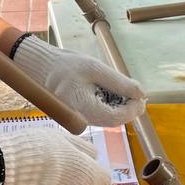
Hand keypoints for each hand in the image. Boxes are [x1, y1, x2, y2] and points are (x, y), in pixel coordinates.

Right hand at [11, 37, 145, 126]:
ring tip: (125, 90)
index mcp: (84, 108)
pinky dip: (110, 105)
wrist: (42, 66)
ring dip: (120, 106)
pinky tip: (111, 92)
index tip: (142, 96)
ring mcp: (79, 118)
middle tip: (138, 92)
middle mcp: (81, 118)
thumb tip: (141, 94)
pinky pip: (100, 114)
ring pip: (108, 118)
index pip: (117, 117)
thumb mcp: (96, 68)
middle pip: (113, 120)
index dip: (133, 109)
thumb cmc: (66, 65)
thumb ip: (119, 83)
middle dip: (129, 107)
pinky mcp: (79, 115)